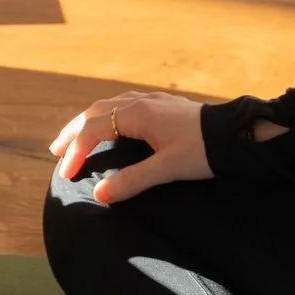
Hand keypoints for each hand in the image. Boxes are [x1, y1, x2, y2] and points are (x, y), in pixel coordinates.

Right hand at [50, 90, 211, 202]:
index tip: (66, 172)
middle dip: (74, 131)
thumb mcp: (167, 169)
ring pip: (110, 106)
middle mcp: (140, 102)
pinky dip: (108, 115)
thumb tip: (99, 194)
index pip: (94, 130)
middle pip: (95, 112)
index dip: (76, 151)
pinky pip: (125, 104)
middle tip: (56, 150)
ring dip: (90, 121)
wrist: (239, 133)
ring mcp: (153, 101)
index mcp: (137, 114)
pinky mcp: (165, 105)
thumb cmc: (205, 150)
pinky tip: (113, 124)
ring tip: (77, 136)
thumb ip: (132, 181)